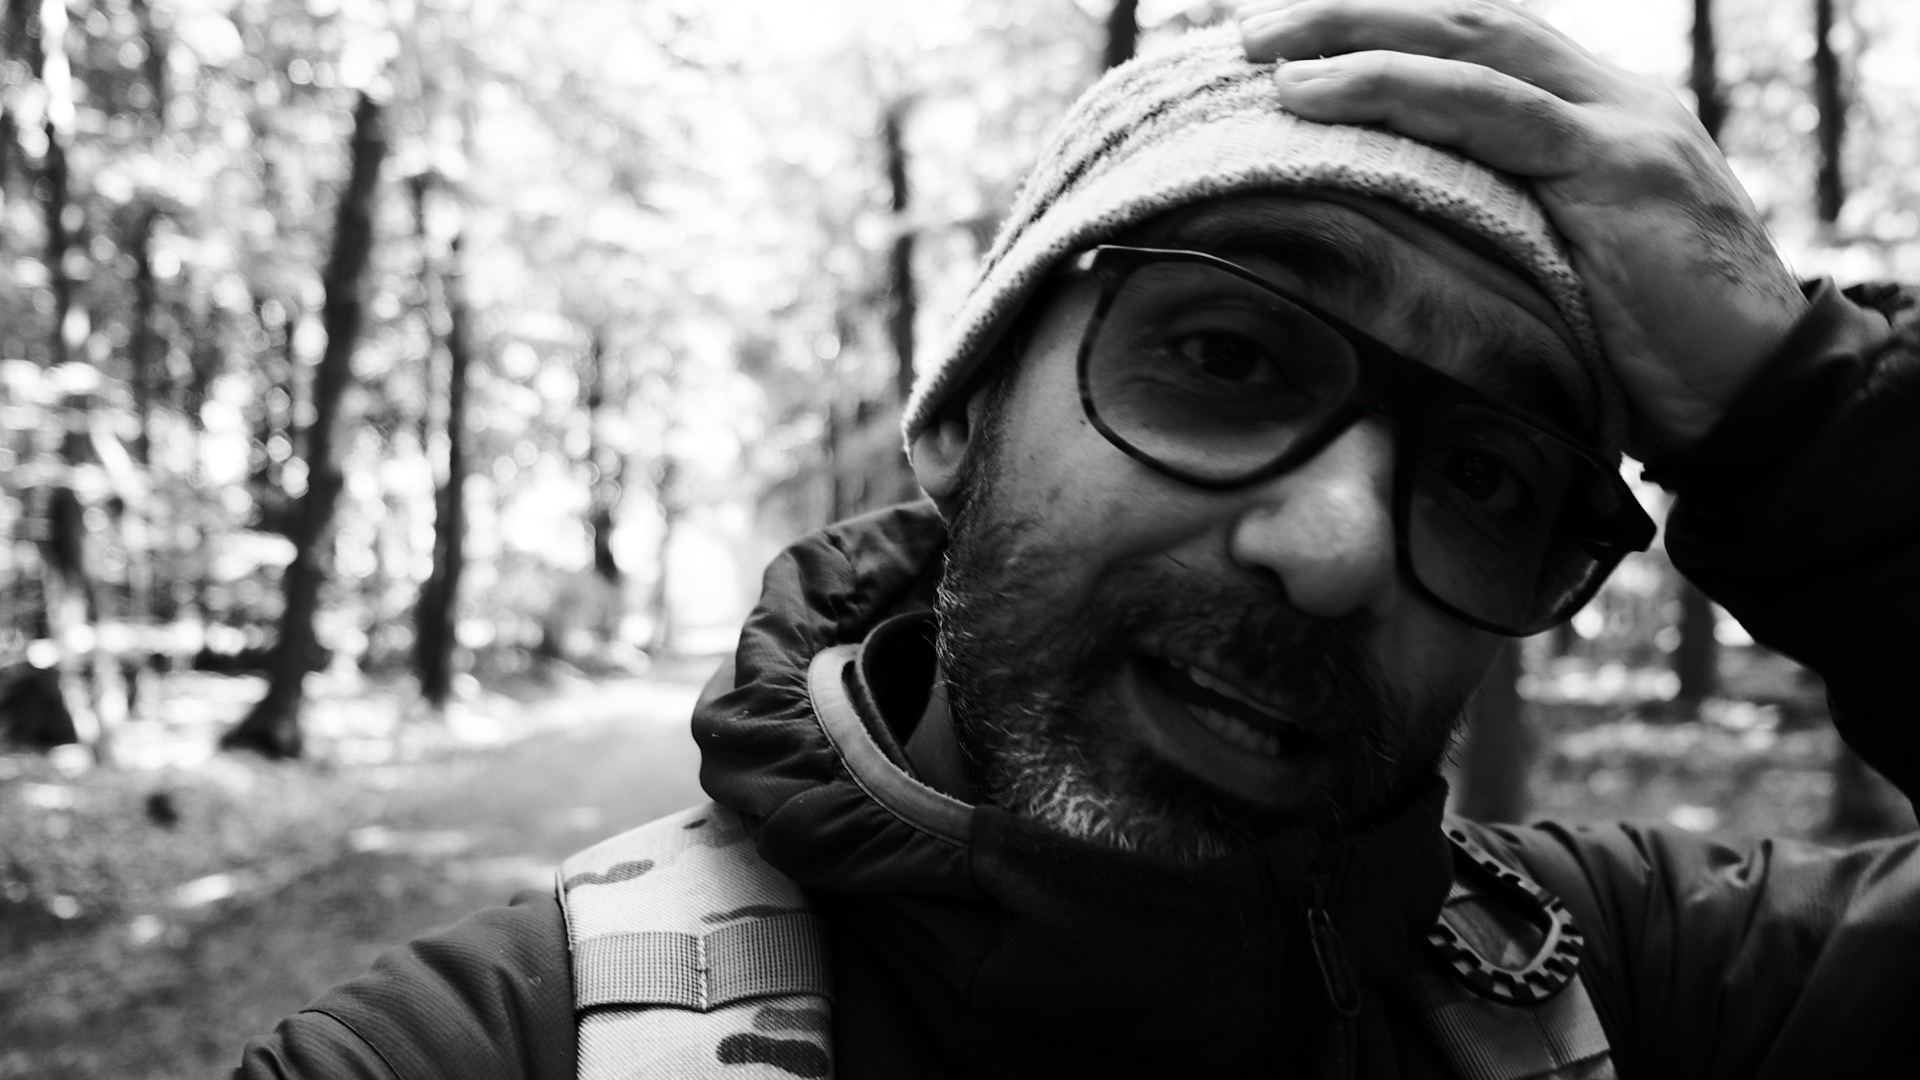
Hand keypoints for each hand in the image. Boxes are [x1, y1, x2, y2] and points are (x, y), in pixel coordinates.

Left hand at [1239, 0, 1807, 459]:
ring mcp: (1621, 127)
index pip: (1479, 47)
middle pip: (1467, 19)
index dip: (1386, 34)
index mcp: (1596, 120)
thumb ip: (1495, 238)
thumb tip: (1387, 259)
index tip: (1294, 49)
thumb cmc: (1654, 361)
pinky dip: (1397, 91)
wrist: (1767, 405)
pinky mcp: (1622, 171)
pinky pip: (1492, 110)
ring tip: (1264, 53)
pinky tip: (1318, 94)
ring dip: (1356, 35)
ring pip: (1472, 42)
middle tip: (1252, 33)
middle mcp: (1612, 102)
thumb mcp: (1559, 278)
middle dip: (1353, 13)